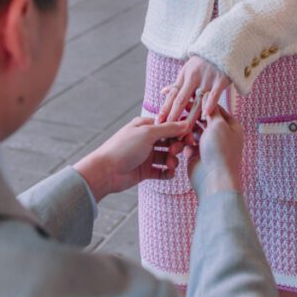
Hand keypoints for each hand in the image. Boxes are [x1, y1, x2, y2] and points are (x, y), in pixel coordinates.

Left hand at [74, 117, 192, 199]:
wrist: (106, 172)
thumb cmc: (123, 148)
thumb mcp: (147, 134)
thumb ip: (168, 129)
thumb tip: (186, 123)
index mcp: (145, 126)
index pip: (168, 125)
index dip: (180, 131)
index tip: (190, 137)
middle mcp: (146, 140)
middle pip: (170, 141)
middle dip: (177, 146)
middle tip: (177, 151)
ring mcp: (146, 155)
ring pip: (167, 156)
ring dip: (173, 160)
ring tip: (171, 165)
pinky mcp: (146, 171)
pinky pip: (162, 171)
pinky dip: (168, 172)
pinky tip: (169, 173)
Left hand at [157, 55, 231, 131]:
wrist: (224, 46)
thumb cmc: (204, 61)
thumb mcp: (189, 69)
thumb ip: (178, 82)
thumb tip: (162, 92)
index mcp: (184, 75)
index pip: (172, 95)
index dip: (165, 108)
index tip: (158, 121)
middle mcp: (193, 77)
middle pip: (181, 99)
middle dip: (173, 115)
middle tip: (165, 128)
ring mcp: (207, 79)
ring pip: (196, 101)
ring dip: (190, 116)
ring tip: (183, 130)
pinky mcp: (221, 80)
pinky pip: (214, 95)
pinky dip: (209, 106)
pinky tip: (204, 117)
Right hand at [186, 103, 243, 196]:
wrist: (214, 180)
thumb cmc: (220, 151)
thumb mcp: (218, 124)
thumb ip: (211, 109)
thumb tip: (206, 95)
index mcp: (230, 126)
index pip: (213, 108)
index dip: (201, 101)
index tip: (188, 95)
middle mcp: (220, 134)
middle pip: (202, 119)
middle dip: (190, 115)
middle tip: (178, 108)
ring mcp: (209, 145)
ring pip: (193, 130)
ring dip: (185, 129)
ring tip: (177, 127)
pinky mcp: (197, 154)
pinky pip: (187, 142)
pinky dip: (183, 142)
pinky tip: (178, 143)